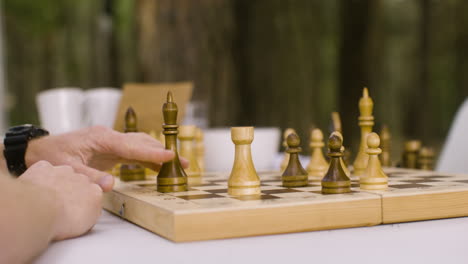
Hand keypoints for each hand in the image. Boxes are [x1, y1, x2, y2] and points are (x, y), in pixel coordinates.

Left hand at [18, 161, 102, 239]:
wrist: (41, 210)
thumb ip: (91, 213)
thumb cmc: (64, 219)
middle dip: (71, 190)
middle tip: (61, 206)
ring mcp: (63, 171)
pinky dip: (39, 176)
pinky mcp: (44, 167)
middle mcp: (81, 178)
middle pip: (79, 181)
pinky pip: (43, 169)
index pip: (94, 194)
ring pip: (62, 173)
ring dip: (56, 182)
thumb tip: (89, 211)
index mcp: (94, 192)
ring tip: (46, 199)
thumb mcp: (87, 225)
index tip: (76, 212)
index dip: (84, 202)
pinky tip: (34, 188)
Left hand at [25, 126, 187, 191]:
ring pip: (140, 145)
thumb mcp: (68, 167)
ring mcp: (112, 141)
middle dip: (162, 151)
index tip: (170, 155)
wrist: (41, 149)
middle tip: (182, 161)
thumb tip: (111, 184)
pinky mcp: (112, 148)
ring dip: (158, 153)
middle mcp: (110, 136)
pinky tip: (158, 166)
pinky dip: (147, 158)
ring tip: (177, 163)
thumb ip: (90, 175)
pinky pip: (134, 152)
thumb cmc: (53, 155)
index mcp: (102, 138)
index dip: (152, 152)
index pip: (132, 146)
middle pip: (141, 142)